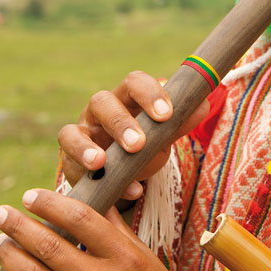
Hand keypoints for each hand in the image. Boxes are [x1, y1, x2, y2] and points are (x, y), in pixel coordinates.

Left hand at [0, 188, 197, 270]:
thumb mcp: (144, 256)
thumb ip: (116, 227)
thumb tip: (94, 196)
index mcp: (123, 257)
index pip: (80, 218)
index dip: (50, 203)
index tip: (31, 196)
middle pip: (49, 246)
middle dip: (18, 225)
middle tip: (0, 213)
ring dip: (9, 256)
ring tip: (1, 242)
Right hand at [57, 70, 208, 200]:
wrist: (120, 172)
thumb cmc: (144, 146)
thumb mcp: (162, 135)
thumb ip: (180, 122)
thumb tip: (202, 104)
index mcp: (128, 97)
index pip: (135, 82)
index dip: (149, 94)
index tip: (166, 115)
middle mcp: (102, 109)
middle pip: (103, 101)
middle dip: (120, 122)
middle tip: (138, 144)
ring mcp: (82, 132)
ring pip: (72, 129)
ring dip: (88, 147)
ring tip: (102, 162)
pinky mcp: (69, 157)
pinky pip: (67, 160)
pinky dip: (85, 172)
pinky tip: (118, 188)